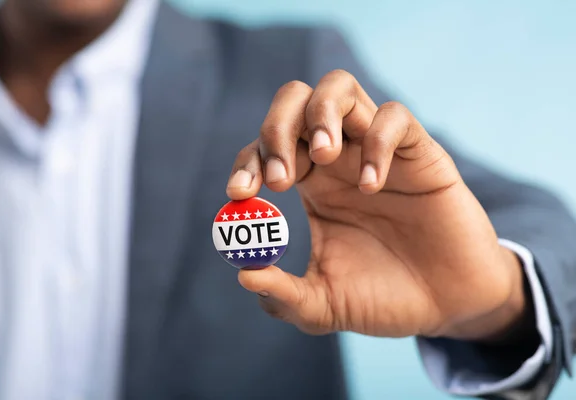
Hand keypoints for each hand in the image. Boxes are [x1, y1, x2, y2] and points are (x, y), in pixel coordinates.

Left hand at [226, 70, 528, 340]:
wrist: (446, 306)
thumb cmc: (383, 298)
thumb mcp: (323, 305)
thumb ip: (283, 295)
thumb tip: (243, 274)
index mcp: (310, 184)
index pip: (265, 150)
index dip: (247, 164)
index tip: (239, 194)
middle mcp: (338, 158)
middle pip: (294, 101)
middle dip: (276, 129)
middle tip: (281, 178)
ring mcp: (376, 149)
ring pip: (339, 86)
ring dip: (320, 113)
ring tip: (322, 154)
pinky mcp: (419, 151)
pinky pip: (394, 118)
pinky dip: (376, 142)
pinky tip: (372, 187)